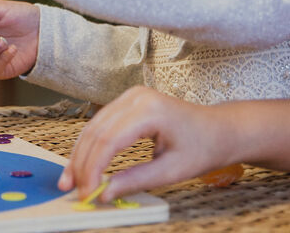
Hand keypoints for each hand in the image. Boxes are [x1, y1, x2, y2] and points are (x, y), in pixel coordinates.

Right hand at [59, 86, 231, 201]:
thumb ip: (136, 181)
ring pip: (93, 126)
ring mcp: (131, 96)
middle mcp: (136, 97)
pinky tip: (83, 164)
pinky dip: (90, 145)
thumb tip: (104, 194)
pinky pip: (101, 123)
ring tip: (70, 180)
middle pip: (96, 131)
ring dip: (80, 154)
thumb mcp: (172, 171)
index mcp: (150, 110)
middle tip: (71, 190)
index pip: (109, 140)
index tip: (87, 194)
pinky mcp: (128, 101)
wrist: (219, 129)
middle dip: (81, 163)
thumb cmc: (202, 148)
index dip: (93, 169)